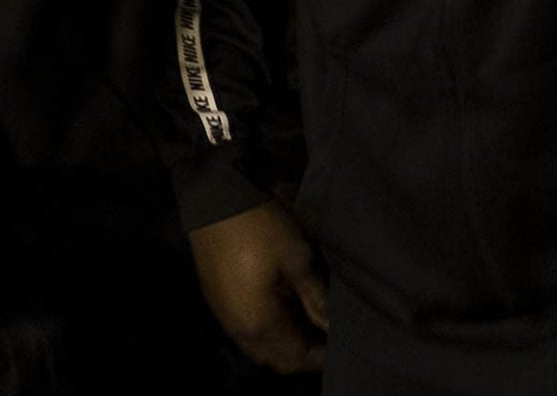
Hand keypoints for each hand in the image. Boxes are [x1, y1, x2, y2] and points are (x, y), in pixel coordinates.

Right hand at [189, 201, 328, 374]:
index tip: (341, 343)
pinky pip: (248, 328)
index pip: (294, 358)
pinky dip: (270, 327)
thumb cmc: (260, 228)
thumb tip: (332, 324)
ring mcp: (226, 315)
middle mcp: (238, 328)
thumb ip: (315, 296)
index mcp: (257, 323)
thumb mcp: (297, 258)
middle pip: (275, 358)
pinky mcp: (220, 299)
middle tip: (329, 334)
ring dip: (286, 340)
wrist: (215, 199)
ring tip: (312, 320)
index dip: (320, 356)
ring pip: (260, 345)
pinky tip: (288, 306)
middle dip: (303, 352)